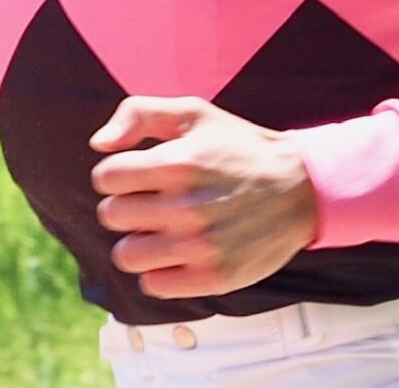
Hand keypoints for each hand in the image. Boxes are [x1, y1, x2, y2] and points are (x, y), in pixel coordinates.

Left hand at [90, 96, 318, 298]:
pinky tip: (177, 252)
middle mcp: (185, 207)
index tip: (137, 174)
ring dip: (137, 241)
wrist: (300, 188)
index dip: (117, 174)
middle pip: (111, 216)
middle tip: (151, 201)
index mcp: (176, 162)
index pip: (105, 177)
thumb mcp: (193, 112)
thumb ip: (138, 114)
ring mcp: (200, 246)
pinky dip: (159, 271)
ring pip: (126, 255)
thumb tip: (98, 144)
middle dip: (125, 205)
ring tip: (159, 229)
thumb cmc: (238, 147)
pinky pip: (154, 285)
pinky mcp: (214, 277)